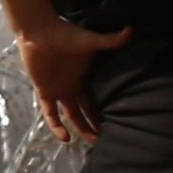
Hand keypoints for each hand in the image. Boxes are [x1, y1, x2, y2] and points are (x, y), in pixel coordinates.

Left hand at [14, 17, 130, 144]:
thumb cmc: (65, 33)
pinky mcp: (44, 91)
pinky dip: (56, 125)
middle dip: (95, 125)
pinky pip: (50, 113)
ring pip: (70, 116)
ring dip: (80, 129)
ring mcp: (58, 90)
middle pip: (85, 112)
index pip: (96, 99)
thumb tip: (132, 30)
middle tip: (108, 140)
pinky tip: (65, 138)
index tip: (118, 124)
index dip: (104, 112)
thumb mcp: (91, 40)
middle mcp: (72, 87)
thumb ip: (110, 40)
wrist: (40, 30)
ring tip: (92, 142)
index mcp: (84, 78)